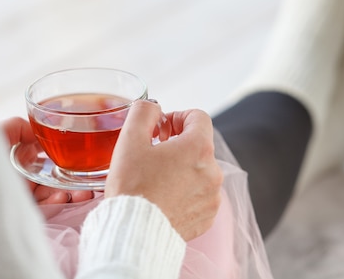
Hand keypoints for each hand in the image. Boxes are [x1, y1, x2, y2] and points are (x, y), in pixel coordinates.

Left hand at [0, 117, 93, 204]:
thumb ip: (16, 127)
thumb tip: (38, 127)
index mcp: (14, 158)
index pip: (44, 153)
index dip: (63, 152)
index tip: (80, 151)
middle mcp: (18, 177)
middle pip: (51, 175)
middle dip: (71, 175)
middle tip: (88, 177)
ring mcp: (19, 196)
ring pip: (51, 193)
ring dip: (70, 191)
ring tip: (82, 191)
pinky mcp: (19, 214)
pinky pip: (43, 210)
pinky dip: (56, 204)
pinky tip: (63, 198)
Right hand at [105, 100, 222, 240]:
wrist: (133, 235)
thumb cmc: (131, 188)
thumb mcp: (130, 140)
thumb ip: (144, 113)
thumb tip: (154, 108)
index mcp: (199, 148)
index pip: (198, 117)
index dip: (178, 117)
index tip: (161, 129)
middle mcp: (213, 172)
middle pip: (199, 145)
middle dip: (178, 144)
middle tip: (153, 153)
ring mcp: (212, 197)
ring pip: (200, 171)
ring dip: (183, 169)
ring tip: (157, 179)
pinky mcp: (207, 217)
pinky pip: (200, 195)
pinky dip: (186, 192)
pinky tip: (164, 198)